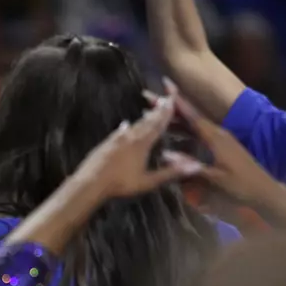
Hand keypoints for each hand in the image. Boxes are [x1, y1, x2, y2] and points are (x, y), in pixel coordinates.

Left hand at [72, 95, 201, 201]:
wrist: (89, 182)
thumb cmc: (121, 184)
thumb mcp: (148, 181)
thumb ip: (171, 173)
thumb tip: (196, 167)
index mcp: (142, 144)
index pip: (158, 125)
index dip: (166, 113)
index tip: (172, 101)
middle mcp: (130, 136)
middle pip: (146, 122)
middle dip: (156, 112)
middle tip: (164, 100)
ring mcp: (116, 139)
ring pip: (133, 125)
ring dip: (142, 118)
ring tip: (148, 112)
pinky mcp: (105, 144)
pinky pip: (119, 132)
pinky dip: (125, 127)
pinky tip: (124, 125)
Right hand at [151, 80, 278, 207]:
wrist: (264, 190)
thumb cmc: (241, 184)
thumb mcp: (215, 178)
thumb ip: (190, 166)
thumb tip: (165, 155)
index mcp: (216, 137)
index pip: (193, 116)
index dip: (178, 102)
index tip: (165, 86)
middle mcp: (218, 133)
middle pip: (191, 116)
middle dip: (172, 106)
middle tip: (151, 97)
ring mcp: (221, 138)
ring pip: (195, 123)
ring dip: (177, 117)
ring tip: (158, 112)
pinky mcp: (222, 145)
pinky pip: (199, 132)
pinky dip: (185, 128)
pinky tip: (175, 130)